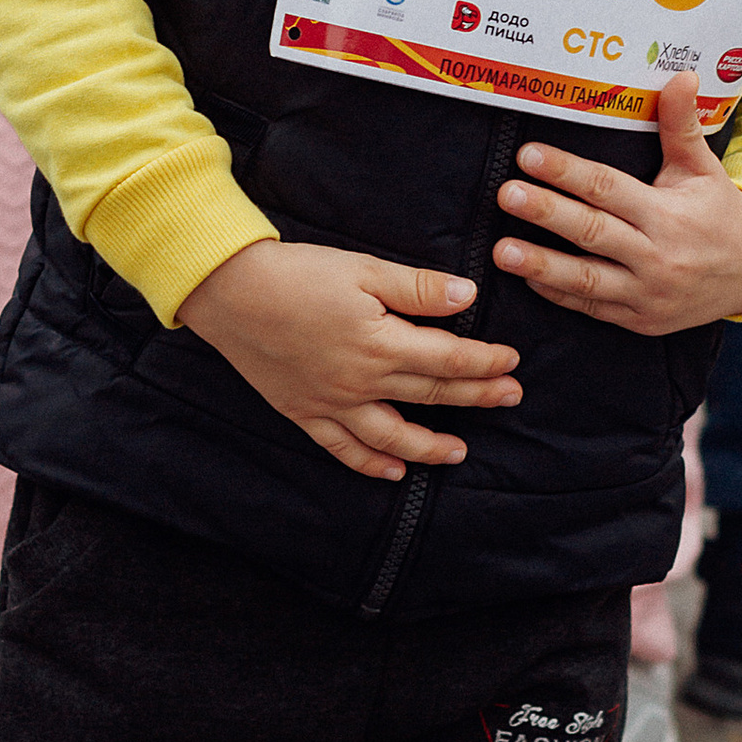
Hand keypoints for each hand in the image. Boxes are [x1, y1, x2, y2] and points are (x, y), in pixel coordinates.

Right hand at [177, 238, 521, 483]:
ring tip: (460, 451)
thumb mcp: (363, 269)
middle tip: (511, 399)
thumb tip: (468, 296)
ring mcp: (332, 404)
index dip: (486, 363)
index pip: (449, 359)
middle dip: (477, 397)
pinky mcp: (304, 413)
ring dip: (431, 447)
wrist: (230, 293)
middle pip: (431, 395)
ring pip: (393, 437)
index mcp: (381, 344)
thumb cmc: (297, 274)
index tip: (512, 362)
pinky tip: (394, 471)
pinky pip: (343, 449)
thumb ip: (418, 288)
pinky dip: (371, 464)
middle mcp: (361, 383)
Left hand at [491, 75, 741, 335]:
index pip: (609, 189)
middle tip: (507, 194)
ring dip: (541, 264)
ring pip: (587, 279)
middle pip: (593, 232)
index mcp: (669, 214)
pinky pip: (592, 308)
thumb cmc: (719, 213)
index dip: (568, 172)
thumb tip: (682, 76)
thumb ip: (682, 124)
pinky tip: (528, 279)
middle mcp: (657, 256)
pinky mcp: (640, 320)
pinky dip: (559, 294)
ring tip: (501, 251)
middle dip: (547, 213)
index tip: (530, 155)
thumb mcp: (703, 168)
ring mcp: (647, 293)